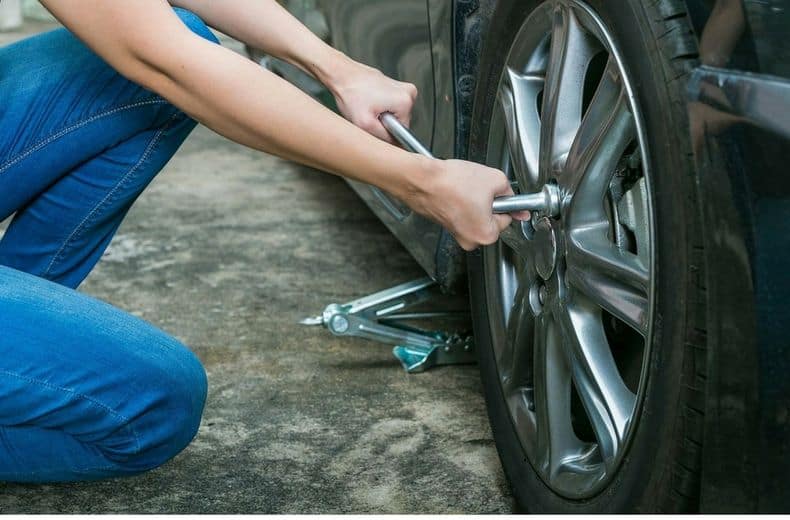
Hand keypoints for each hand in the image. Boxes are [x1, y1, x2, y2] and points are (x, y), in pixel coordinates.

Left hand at [328, 57, 416, 143]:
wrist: (342, 74)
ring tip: (369, 107)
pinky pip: (391, 106)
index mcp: (405, 101)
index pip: (403, 131)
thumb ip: (384, 138)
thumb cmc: (350, 93)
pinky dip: (380, 107)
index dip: (387, 132)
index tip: (375, 123)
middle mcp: (409, 93)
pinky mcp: (397, 86)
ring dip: (381, 115)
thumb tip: (396, 144)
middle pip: (400, 122)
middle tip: (370, 114)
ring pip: (395, 115)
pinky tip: (370, 101)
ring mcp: (403, 88)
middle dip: (384, 123)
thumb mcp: (365, 124)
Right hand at [406, 159, 530, 250]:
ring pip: (476, 215)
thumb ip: (509, 191)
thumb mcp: (494, 179)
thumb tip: (516, 201)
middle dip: (488, 202)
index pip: (507, 218)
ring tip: (464, 189)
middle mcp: (470, 241)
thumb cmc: (451, 183)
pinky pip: (462, 213)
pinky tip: (455, 191)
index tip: (497, 192)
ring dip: (474, 201)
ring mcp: (456, 234)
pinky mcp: (445, 225)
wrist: (421, 179)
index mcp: (486, 235)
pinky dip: (461, 202)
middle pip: (491, 219)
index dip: (503, 201)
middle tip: (479, 188)